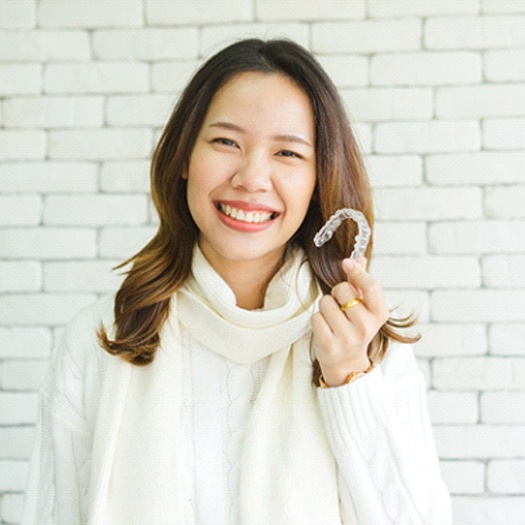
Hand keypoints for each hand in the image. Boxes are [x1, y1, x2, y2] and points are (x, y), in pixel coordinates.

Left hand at [311, 257, 389, 386]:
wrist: (347, 363)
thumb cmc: (355, 328)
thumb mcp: (364, 308)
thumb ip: (361, 283)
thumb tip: (359, 258)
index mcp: (379, 315)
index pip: (371, 287)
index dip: (357, 272)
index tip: (346, 263)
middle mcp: (365, 327)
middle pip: (342, 290)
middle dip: (337, 293)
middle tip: (341, 307)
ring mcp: (347, 337)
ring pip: (325, 302)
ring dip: (325, 307)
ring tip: (333, 319)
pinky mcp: (328, 344)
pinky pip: (315, 317)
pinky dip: (317, 319)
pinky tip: (325, 328)